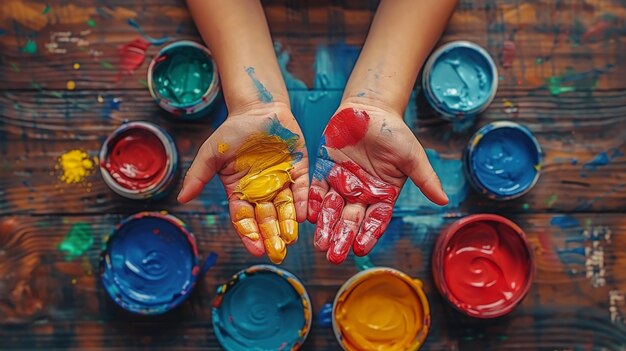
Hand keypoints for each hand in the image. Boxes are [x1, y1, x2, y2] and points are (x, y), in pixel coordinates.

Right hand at [178, 103, 307, 263]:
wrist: (258, 110)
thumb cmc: (233, 131)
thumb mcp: (211, 153)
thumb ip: (198, 176)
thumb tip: (181, 199)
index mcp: (241, 191)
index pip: (245, 218)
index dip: (250, 234)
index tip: (255, 249)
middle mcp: (262, 191)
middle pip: (266, 218)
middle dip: (271, 235)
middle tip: (277, 251)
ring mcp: (281, 182)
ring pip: (285, 209)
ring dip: (288, 224)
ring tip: (290, 239)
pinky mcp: (299, 170)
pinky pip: (302, 189)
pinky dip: (303, 202)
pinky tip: (303, 216)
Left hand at [308, 101, 447, 263]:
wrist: (370, 108)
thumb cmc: (394, 132)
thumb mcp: (412, 155)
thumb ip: (425, 179)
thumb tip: (444, 201)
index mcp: (382, 194)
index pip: (375, 219)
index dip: (368, 233)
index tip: (360, 248)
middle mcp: (361, 194)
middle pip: (351, 220)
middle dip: (342, 237)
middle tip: (333, 256)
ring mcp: (341, 183)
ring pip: (331, 209)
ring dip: (325, 226)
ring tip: (318, 244)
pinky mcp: (324, 171)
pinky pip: (316, 189)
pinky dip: (311, 202)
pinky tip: (307, 215)